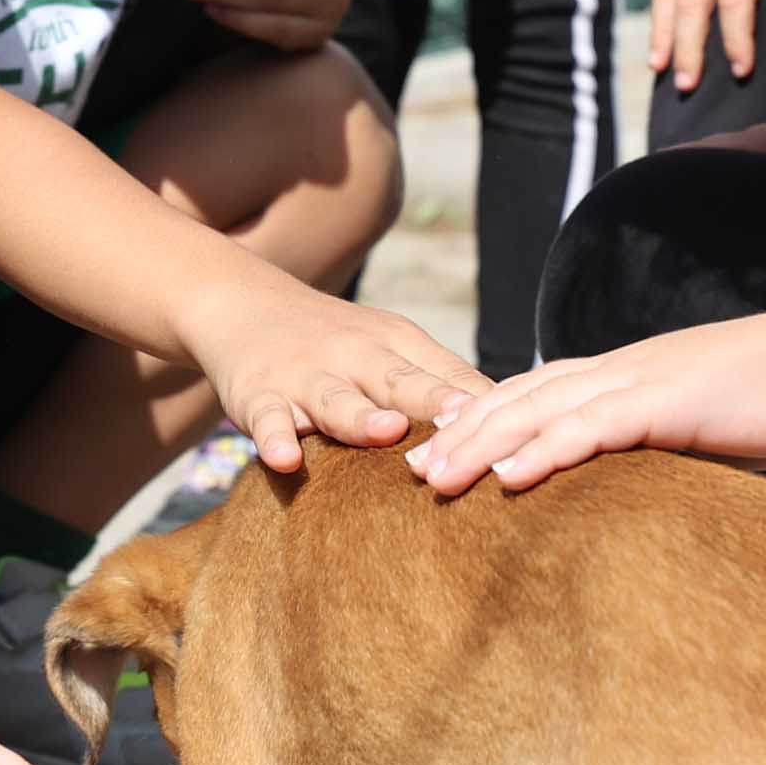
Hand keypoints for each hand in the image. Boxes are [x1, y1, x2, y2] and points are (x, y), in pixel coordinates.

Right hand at [183, 276, 492, 472]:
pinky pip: (268, 420)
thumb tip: (520, 424)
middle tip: (469, 427)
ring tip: (387, 432)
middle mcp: (357, 358)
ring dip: (361, 417)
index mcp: (400, 346)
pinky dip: (276, 438)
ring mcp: (307, 377)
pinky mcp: (260, 396)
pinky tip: (287, 459)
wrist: (242, 305)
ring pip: (336, 401)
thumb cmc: (336, 342)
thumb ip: (444, 384)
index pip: (450, 381)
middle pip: (401, 383)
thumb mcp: (393, 349)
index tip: (523, 433)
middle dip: (434, 406)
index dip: (485, 411)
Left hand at [405, 307, 765, 496]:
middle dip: (461, 434)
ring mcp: (642, 382)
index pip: (541, 392)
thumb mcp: (713, 423)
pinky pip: (593, 428)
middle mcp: (624, 370)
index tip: (441, 446)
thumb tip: (653, 484)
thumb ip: (672, 444)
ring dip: (482, 446)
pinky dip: (545, 450)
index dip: (487, 418)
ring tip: (433, 479)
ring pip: (540, 412)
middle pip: (521, 399)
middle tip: (408, 471)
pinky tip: (509, 477)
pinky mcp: (668, 403)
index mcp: (632, 372)